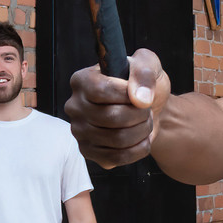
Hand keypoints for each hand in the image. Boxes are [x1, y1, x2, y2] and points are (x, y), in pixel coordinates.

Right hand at [65, 49, 167, 168]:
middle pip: (111, 117)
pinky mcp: (89, 152)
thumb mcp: (147, 65)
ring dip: (141, 131)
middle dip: (140, 115)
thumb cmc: (141, 84)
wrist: (147, 108)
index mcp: (81, 80)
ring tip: (144, 122)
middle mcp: (74, 106)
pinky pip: (117, 157)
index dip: (128, 95)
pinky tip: (140, 138)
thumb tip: (139, 99)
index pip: (101, 91)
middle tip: (146, 110)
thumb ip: (144, 73)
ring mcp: (79, 131)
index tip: (141, 94)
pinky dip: (138, 149)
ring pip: (117, 139)